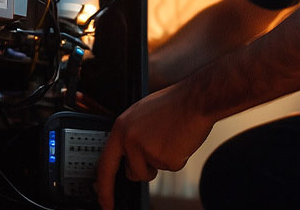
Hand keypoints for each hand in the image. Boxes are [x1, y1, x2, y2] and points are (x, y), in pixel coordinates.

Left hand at [95, 83, 214, 209]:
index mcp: (121, 128)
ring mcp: (147, 151)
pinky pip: (170, 168)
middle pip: (131, 173)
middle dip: (142, 171)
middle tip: (154, 158)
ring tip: (170, 139)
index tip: (104, 201)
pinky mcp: (165, 159)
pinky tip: (180, 141)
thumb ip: (130, 135)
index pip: (104, 165)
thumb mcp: (141, 114)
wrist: (196, 100)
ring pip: (151, 172)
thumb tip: (127, 155)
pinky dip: (177, 158)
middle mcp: (130, 140)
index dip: (103, 187)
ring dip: (161, 162)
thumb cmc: (174, 104)